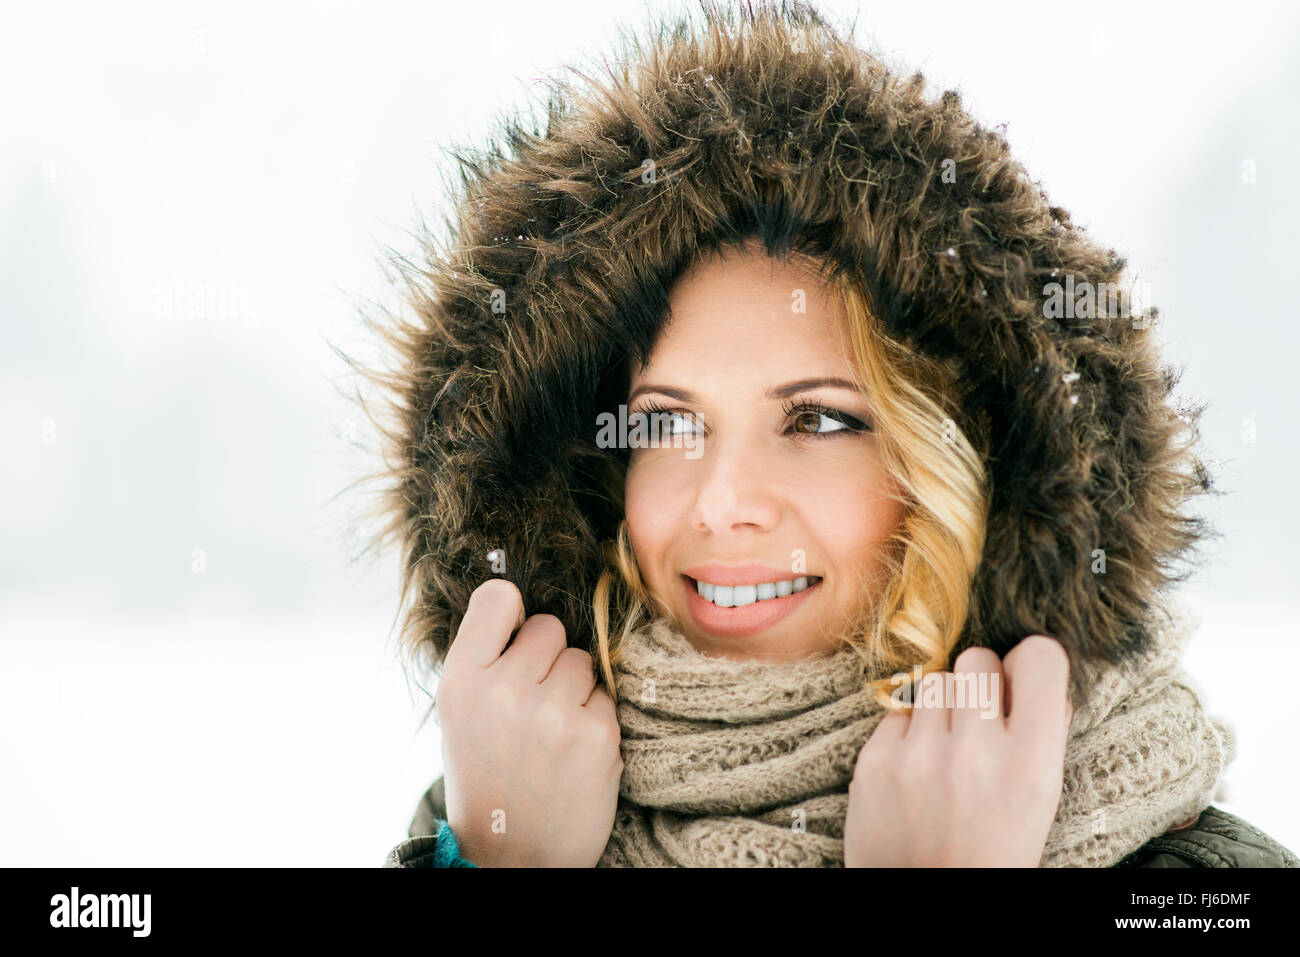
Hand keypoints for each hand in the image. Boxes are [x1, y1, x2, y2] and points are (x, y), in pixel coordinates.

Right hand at [437, 578, 623, 866]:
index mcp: (460, 680)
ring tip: (551, 731)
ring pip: (582, 659)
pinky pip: (605, 695)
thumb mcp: (459, 714)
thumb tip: (524, 603)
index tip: (512, 636)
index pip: (498, 597)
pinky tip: (573, 752)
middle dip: (547, 658)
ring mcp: (552, 712)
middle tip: (532, 703)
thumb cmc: (486, 776)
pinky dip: (594, 719)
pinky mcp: (596, 734)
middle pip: (549, 627)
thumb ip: (485, 659)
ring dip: (574, 688)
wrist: (511, 856)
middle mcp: (504, 690)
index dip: (511, 614)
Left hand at [843, 634, 1072, 866]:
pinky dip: (908, 733)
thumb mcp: (1039, 802)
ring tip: (946, 748)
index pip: (1041, 658)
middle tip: (978, 718)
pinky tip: (916, 769)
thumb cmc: (992, 854)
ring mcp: (920, 756)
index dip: (1030, 663)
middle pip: (976, 658)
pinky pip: (897, 712)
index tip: (1020, 681)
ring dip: (943, 705)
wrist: (928, 900)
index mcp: (1032, 766)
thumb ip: (1044, 735)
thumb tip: (1038, 670)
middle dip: (979, 681)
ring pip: (933, 681)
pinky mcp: (875, 762)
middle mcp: (977, 754)